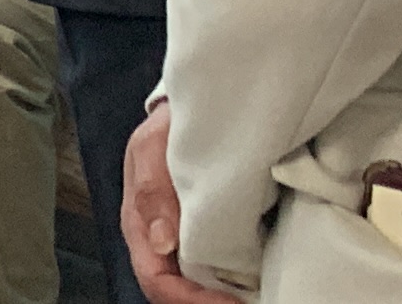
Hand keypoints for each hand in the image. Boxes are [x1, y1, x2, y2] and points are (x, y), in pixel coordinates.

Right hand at [124, 101, 240, 303]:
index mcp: (139, 225)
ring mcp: (183, 243)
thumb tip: (162, 244)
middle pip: (176, 292)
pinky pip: (217, 273)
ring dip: (223, 296)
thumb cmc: (168, 131)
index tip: (231, 303)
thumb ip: (152, 189)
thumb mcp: (153, 148)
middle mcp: (159, 243)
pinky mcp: (207, 238)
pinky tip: (262, 284)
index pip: (156, 280)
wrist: (190, 116)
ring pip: (196, 287)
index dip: (190, 300)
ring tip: (259, 298)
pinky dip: (236, 285)